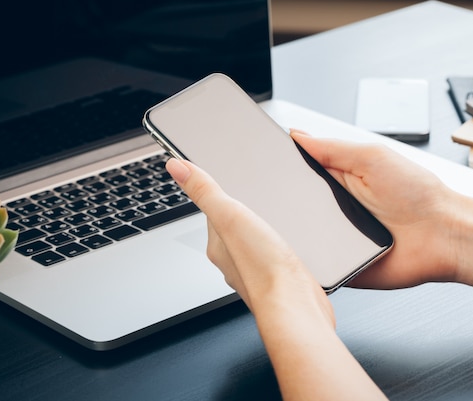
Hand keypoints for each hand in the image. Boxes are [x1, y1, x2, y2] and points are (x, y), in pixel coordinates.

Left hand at [165, 158, 333, 324]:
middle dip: (244, 211)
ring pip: (255, 241)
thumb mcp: (231, 217)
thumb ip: (206, 192)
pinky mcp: (280, 276)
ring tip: (274, 214)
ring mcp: (257, 269)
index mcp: (217, 246)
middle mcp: (233, 260)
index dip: (220, 193)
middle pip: (234, 227)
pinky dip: (279, 245)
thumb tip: (176, 167)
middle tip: (255, 194)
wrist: (296, 306)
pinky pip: (275, 254)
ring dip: (262, 228)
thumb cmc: (263, 268)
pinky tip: (289, 241)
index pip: (212, 212)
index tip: (225, 177)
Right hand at [291, 130, 463, 289]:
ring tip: (291, 226)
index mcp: (340, 179)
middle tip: (275, 197)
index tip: (263, 164)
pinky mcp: (340, 266)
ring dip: (294, 231)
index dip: (282, 168)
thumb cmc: (419, 194)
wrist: (444, 237)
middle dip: (283, 202)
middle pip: (293, 205)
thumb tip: (298, 134)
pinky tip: (305, 252)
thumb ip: (332, 149)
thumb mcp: (372, 158)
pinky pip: (313, 264)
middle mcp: (335, 208)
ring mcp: (336, 238)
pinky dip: (307, 259)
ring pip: (298, 236)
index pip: (299, 172)